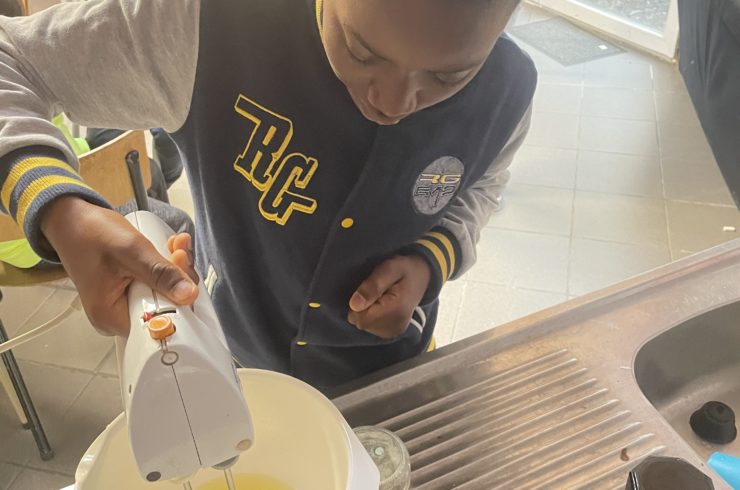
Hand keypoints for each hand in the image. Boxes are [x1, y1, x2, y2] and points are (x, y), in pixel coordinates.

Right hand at [40, 196, 198, 335]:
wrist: (71, 220)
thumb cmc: (90, 233)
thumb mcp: (130, 251)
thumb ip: (160, 274)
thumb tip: (189, 296)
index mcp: (111, 317)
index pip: (159, 323)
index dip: (179, 300)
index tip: (184, 270)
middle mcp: (118, 317)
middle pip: (166, 308)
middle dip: (179, 278)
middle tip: (181, 252)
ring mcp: (124, 304)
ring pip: (165, 294)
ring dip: (175, 269)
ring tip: (177, 244)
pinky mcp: (130, 291)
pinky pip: (157, 285)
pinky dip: (165, 267)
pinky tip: (170, 247)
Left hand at [347, 255, 430, 338]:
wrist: (421, 277)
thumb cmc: (404, 269)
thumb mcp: (389, 268)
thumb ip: (372, 286)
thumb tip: (354, 305)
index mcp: (396, 310)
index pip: (360, 317)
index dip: (360, 302)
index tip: (372, 289)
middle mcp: (396, 326)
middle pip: (361, 323)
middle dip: (363, 307)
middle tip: (377, 292)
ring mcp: (395, 332)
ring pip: (365, 326)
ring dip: (367, 312)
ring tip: (381, 298)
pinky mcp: (393, 333)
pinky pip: (371, 328)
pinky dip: (372, 317)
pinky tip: (383, 306)